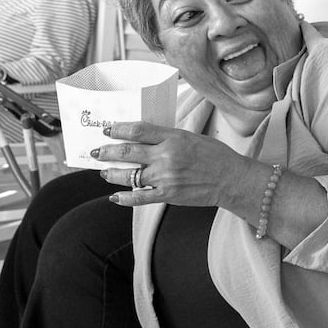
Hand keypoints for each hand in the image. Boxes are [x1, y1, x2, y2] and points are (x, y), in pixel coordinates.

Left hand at [94, 121, 247, 207]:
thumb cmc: (216, 156)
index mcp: (173, 138)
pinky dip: (124, 198)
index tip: (107, 130)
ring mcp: (165, 177)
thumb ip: (168, 137)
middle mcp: (166, 157)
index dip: (117, 130)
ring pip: (128, 175)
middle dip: (106, 152)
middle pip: (127, 152)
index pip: (138, 130)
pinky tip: (115, 196)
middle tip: (95, 151)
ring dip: (111, 173)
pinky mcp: (168, 195)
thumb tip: (143, 137)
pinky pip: (139, 197)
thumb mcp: (192, 137)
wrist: (232, 180)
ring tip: (103, 172)